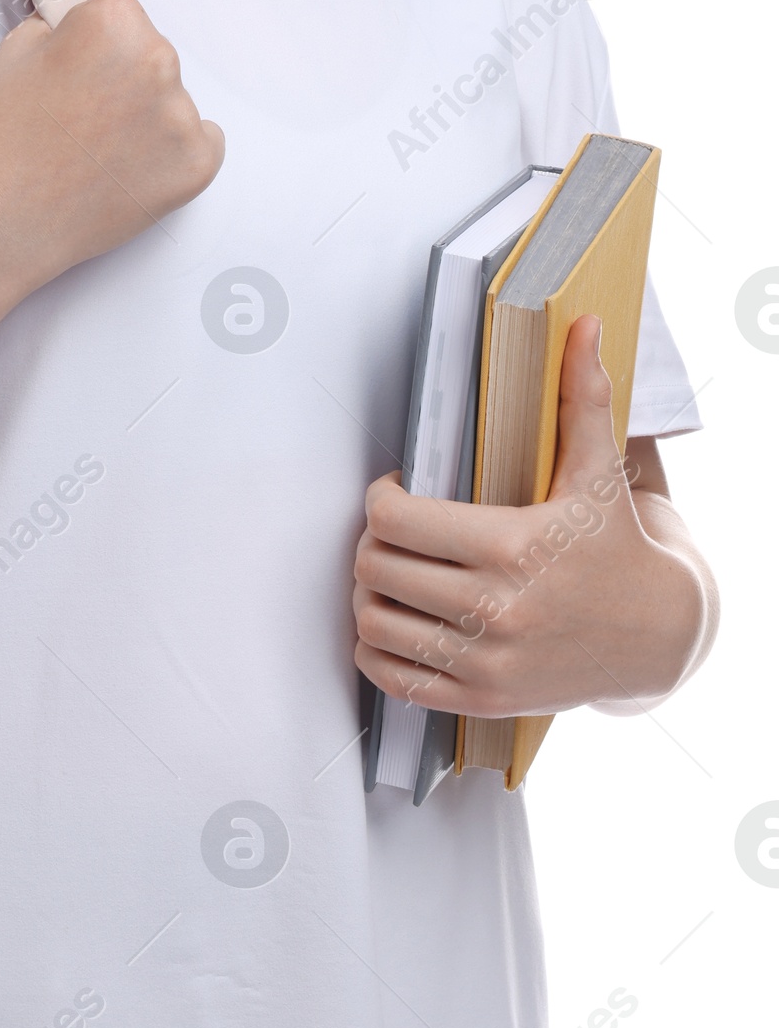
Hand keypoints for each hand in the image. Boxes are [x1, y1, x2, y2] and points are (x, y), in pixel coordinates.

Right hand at [0, 0, 224, 292]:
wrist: (3, 215)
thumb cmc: (5, 138)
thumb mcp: (18, 48)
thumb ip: (64, 29)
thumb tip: (83, 30)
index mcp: (115, 20)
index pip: (123, 17)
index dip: (96, 47)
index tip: (79, 71)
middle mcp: (157, 59)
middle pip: (152, 57)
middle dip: (124, 81)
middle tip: (84, 115)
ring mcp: (181, 115)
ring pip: (173, 103)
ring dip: (146, 119)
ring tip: (98, 149)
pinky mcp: (196, 163)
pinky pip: (202, 144)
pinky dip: (171, 155)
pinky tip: (129, 168)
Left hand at [352, 315, 709, 718]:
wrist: (657, 636)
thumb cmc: (615, 546)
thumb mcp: (598, 472)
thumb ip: (581, 398)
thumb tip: (583, 326)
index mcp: (513, 545)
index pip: (394, 519)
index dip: (382, 498)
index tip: (400, 491)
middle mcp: (497, 609)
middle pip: (376, 566)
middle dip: (373, 542)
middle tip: (394, 532)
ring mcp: (487, 662)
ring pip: (373, 622)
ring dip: (370, 594)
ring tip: (394, 573)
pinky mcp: (481, 700)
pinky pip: (392, 678)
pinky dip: (378, 649)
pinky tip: (399, 621)